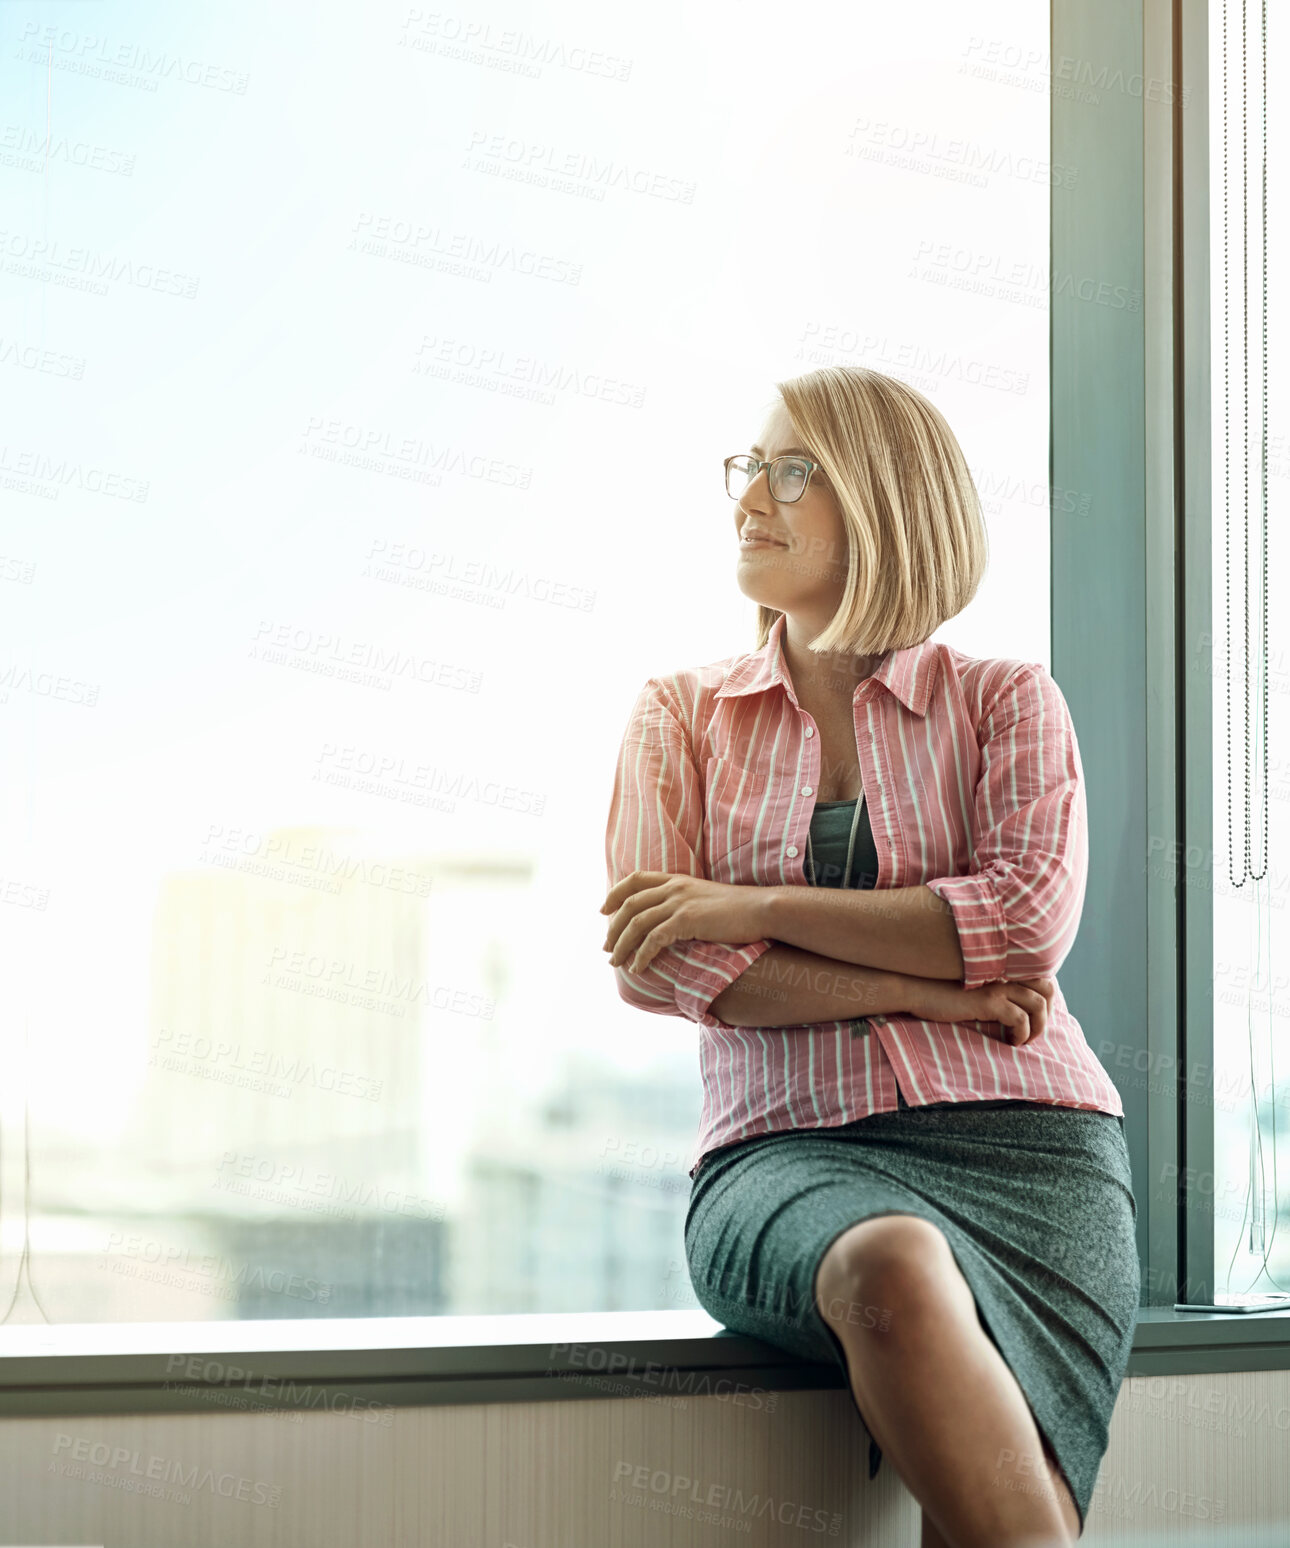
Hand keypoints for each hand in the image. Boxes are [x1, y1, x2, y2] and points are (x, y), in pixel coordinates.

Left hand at [600, 870, 764, 975]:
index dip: (615, 894)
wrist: (760, 909)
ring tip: (615, 962)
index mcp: (676, 879)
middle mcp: (673, 888)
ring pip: (637, 923)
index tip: (603, 910)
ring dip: (622, 945)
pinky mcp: (687, 920)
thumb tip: (670, 920)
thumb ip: (684, 902)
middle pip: (630, 905)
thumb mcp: (704, 897)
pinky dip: (642, 955)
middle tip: (606, 947)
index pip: (635, 879)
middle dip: (613, 928)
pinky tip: (638, 967)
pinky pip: (654, 939)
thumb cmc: (737, 909)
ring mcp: (679, 903)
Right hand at [898, 975, 1056, 1046]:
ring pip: (1038, 1005)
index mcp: (1003, 965)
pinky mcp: (988, 1000)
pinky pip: (1020, 1019)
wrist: (916, 988)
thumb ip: (995, 987)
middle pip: (1047, 988)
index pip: (1042, 976)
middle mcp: (1005, 971)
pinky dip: (1021, 1034)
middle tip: (1034, 1031)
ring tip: (1023, 1040)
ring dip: (1037, 1027)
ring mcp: (998, 985)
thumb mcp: (974, 985)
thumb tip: (1014, 1007)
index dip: (1045, 1001)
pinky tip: (1010, 1041)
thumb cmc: (941, 989)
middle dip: (1047, 1014)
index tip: (1034, 1019)